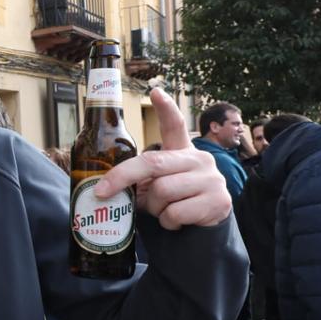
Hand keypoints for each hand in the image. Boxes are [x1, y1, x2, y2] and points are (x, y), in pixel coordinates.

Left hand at [94, 88, 230, 229]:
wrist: (205, 227)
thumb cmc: (174, 201)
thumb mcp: (157, 184)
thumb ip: (140, 178)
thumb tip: (102, 187)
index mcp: (182, 151)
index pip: (175, 125)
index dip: (166, 109)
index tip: (155, 91)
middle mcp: (200, 160)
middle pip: (152, 163)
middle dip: (123, 179)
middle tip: (102, 192)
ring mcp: (212, 179)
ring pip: (162, 191)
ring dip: (154, 207)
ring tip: (163, 210)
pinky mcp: (218, 201)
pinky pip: (175, 213)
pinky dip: (167, 221)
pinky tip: (176, 221)